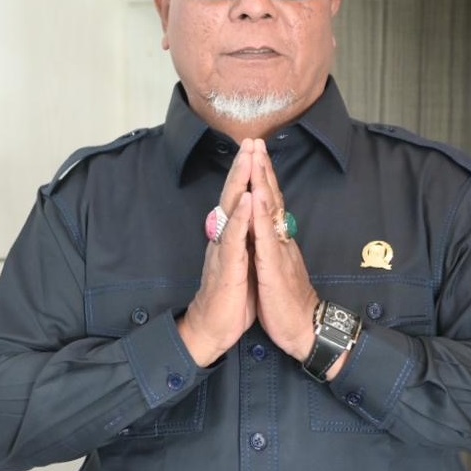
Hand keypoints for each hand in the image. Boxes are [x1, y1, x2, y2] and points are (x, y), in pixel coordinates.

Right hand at [177, 139, 257, 366]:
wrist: (214, 330)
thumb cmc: (232, 298)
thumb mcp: (244, 264)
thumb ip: (246, 240)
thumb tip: (253, 222)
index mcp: (233, 236)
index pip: (240, 199)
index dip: (248, 175)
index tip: (256, 150)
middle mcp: (226, 237)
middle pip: (233, 195)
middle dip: (243, 167)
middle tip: (251, 140)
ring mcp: (224, 249)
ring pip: (231, 209)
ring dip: (240, 181)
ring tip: (248, 157)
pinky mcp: (226, 266)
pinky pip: (234, 237)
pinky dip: (240, 216)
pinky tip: (246, 198)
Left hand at [249, 139, 318, 361]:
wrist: (304, 329)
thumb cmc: (286, 301)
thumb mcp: (276, 267)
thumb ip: (272, 245)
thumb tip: (266, 229)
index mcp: (277, 240)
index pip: (270, 203)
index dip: (262, 177)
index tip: (255, 153)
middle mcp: (280, 239)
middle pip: (271, 198)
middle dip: (262, 168)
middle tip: (255, 142)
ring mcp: (279, 251)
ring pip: (270, 211)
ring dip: (262, 182)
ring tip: (255, 158)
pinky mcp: (275, 268)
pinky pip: (266, 239)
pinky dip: (260, 216)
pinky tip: (256, 199)